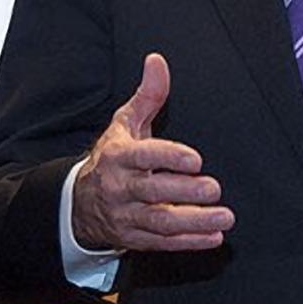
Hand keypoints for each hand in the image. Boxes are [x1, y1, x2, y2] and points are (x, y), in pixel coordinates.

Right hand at [69, 53, 232, 252]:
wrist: (78, 202)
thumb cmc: (112, 157)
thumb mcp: (124, 123)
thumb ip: (147, 95)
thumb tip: (157, 61)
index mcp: (119, 156)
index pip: (143, 156)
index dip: (169, 157)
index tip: (195, 159)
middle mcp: (120, 187)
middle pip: (153, 192)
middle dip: (185, 192)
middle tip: (214, 188)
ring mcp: (126, 215)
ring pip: (160, 222)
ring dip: (194, 222)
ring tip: (224, 218)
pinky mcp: (134, 237)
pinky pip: (162, 242)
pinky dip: (188, 242)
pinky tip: (213, 236)